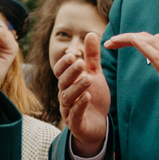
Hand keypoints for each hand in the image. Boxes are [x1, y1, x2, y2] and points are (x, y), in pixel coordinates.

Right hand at [55, 34, 110, 154]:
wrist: (98, 126)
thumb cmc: (94, 99)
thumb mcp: (94, 75)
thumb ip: (92, 56)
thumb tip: (90, 33)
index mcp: (67, 83)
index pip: (60, 71)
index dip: (64, 64)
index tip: (74, 55)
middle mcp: (64, 95)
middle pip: (63, 82)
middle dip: (71, 73)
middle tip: (81, 63)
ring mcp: (68, 110)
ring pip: (67, 97)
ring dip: (77, 88)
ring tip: (89, 80)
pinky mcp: (76, 123)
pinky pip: (75, 114)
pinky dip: (80, 105)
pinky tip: (87, 97)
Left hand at [104, 31, 158, 130]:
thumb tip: (156, 44)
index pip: (149, 39)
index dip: (131, 38)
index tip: (115, 42)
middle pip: (146, 37)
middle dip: (126, 37)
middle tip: (109, 41)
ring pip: (149, 42)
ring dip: (128, 39)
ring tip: (112, 42)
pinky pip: (154, 54)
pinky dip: (141, 45)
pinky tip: (129, 42)